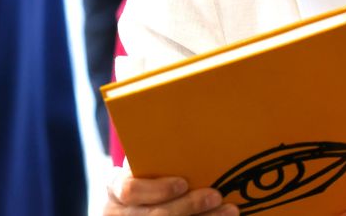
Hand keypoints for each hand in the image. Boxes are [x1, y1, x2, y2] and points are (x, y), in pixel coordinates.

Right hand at [104, 165, 237, 215]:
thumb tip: (198, 136)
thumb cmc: (144, 176)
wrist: (132, 204)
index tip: (183, 183)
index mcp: (116, 188)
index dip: (158, 189)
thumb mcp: (141, 166)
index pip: (130, 191)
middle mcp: (119, 213)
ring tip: (230, 210)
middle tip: (216, 195)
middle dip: (189, 206)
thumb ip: (156, 158)